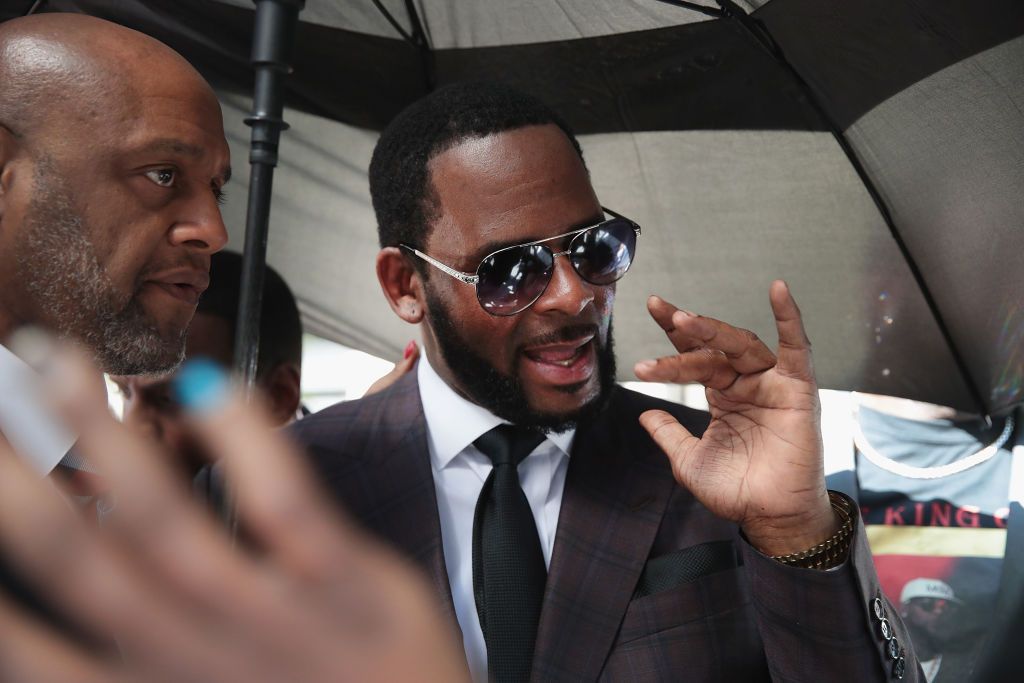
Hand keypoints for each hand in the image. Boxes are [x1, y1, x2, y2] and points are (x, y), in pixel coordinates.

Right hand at [0, 344, 466, 681]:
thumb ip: (140, 667)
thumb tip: (64, 628)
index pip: (32, 647)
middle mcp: (190, 657)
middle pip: (77, 559)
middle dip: (14, 478)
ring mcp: (269, 619)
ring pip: (162, 522)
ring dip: (100, 436)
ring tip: (59, 364)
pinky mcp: (344, 586)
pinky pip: (284, 506)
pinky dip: (243, 441)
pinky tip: (210, 385)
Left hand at [634, 281, 836, 555]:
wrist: (770, 517)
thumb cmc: (737, 491)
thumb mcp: (689, 461)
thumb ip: (669, 435)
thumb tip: (644, 414)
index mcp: (723, 396)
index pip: (695, 355)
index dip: (674, 335)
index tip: (653, 308)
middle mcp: (746, 384)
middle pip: (713, 347)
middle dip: (685, 328)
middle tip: (658, 309)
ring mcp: (772, 384)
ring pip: (740, 346)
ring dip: (713, 330)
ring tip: (682, 320)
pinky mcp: (797, 390)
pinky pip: (797, 349)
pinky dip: (790, 318)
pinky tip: (778, 290)